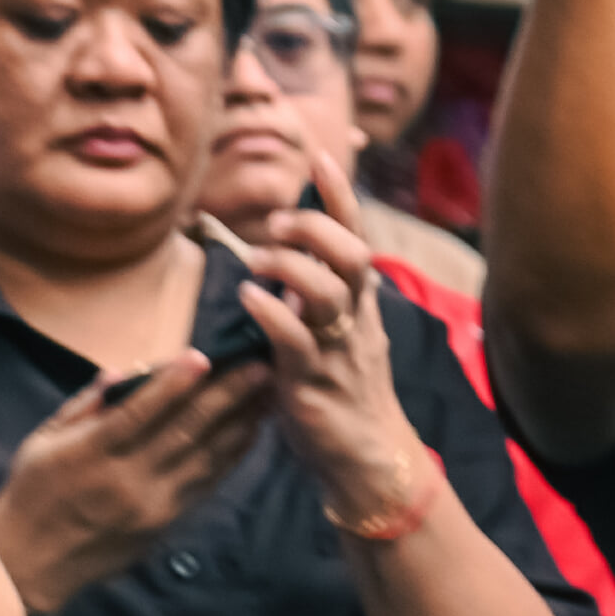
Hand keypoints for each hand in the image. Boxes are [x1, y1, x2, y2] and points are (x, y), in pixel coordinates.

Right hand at [0, 342, 269, 612]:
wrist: (30, 566)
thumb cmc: (31, 494)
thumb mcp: (42, 442)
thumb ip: (84, 406)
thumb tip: (123, 374)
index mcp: (90, 455)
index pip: (138, 413)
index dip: (172, 384)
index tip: (203, 356)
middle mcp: (126, 481)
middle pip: (183, 432)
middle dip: (225, 397)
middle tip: (259, 367)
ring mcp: (150, 506)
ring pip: (204, 459)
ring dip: (239, 424)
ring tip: (266, 395)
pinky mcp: (164, 524)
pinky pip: (204, 485)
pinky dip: (229, 458)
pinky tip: (248, 435)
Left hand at [230, 147, 435, 532]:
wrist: (366, 459)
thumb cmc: (341, 391)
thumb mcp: (333, 333)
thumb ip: (312, 295)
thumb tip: (284, 256)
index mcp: (360, 303)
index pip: (355, 237)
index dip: (339, 197)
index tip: (321, 156)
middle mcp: (355, 320)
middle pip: (352, 256)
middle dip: (318, 228)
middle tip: (279, 220)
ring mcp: (338, 351)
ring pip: (328, 293)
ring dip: (291, 266)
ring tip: (255, 259)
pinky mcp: (314, 383)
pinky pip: (297, 341)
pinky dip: (272, 313)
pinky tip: (248, 297)